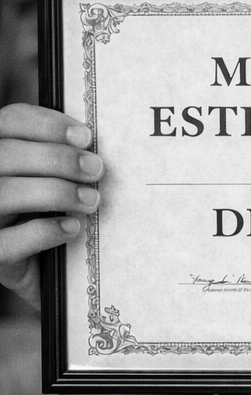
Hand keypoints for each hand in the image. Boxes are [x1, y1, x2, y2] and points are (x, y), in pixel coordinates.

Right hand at [0, 103, 103, 308]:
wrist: (40, 273)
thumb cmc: (44, 215)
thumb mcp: (48, 181)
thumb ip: (59, 157)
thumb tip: (92, 143)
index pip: (9, 121)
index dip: (47, 124)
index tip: (86, 136)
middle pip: (7, 154)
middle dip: (58, 158)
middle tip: (96, 169)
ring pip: (4, 193)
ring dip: (56, 192)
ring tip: (91, 200)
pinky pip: (9, 242)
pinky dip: (45, 231)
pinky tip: (72, 229)